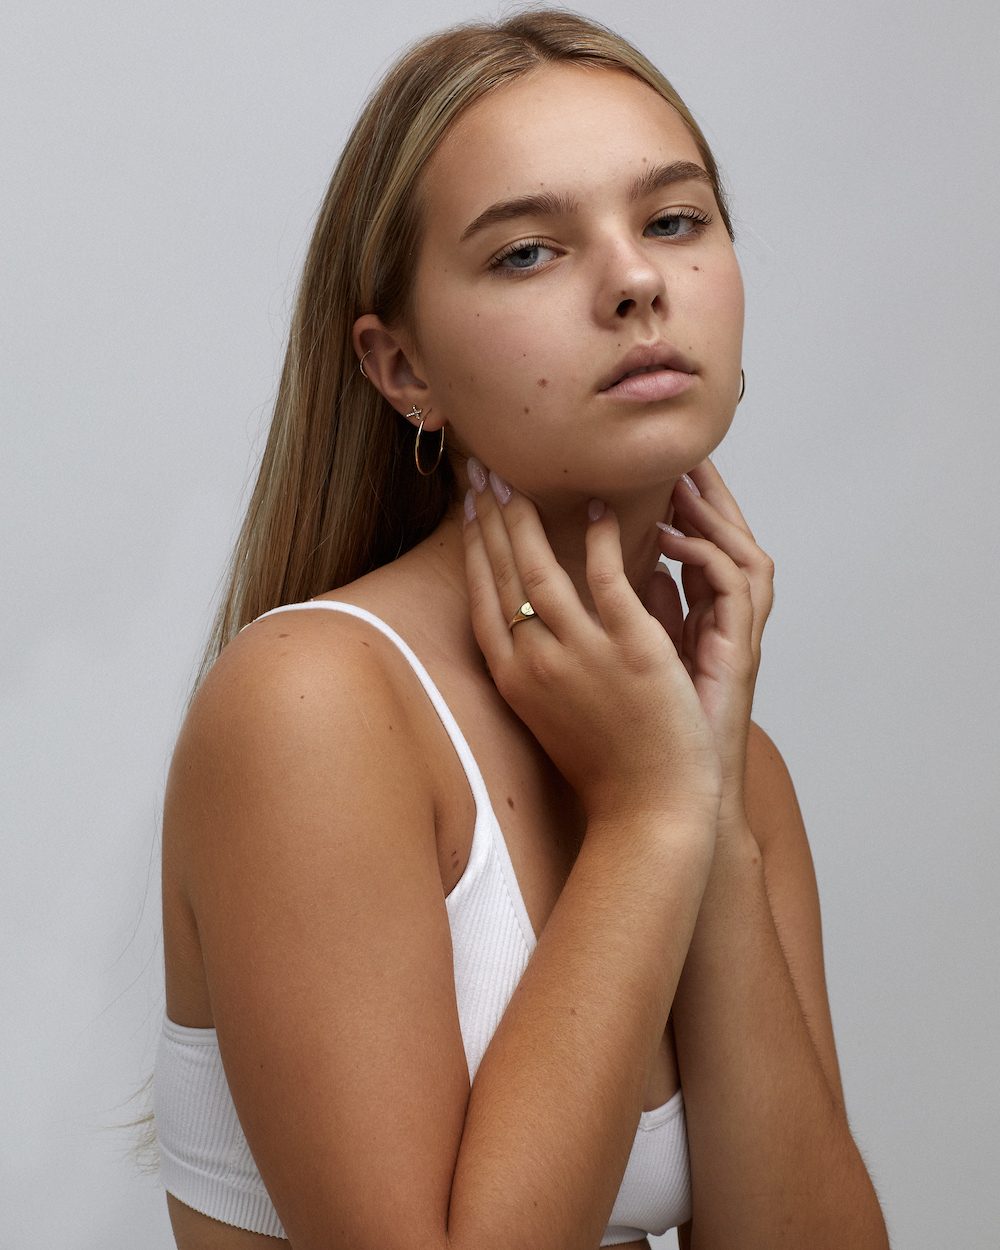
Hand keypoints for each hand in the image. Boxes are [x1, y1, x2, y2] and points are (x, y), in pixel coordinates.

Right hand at [461, 458, 721, 830]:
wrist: (647, 811)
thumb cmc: (603, 769)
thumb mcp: (551, 716)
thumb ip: (537, 667)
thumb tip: (533, 622)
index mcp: (513, 679)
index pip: (482, 599)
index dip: (474, 550)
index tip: (469, 511)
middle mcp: (534, 662)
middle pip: (501, 575)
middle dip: (488, 518)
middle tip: (481, 472)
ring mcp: (579, 654)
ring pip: (540, 569)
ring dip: (526, 519)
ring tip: (521, 481)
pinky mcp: (630, 649)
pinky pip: (606, 578)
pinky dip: (600, 539)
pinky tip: (598, 510)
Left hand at [647, 459, 774, 836]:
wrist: (672, 797)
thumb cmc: (650, 733)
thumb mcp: (636, 661)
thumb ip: (643, 613)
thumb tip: (628, 574)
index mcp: (695, 617)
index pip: (691, 544)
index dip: (675, 502)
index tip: (647, 466)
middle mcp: (720, 621)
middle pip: (721, 536)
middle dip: (701, 490)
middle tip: (675, 448)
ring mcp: (733, 635)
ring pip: (736, 550)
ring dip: (709, 511)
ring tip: (678, 475)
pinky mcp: (739, 651)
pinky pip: (733, 587)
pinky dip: (705, 555)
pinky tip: (673, 535)